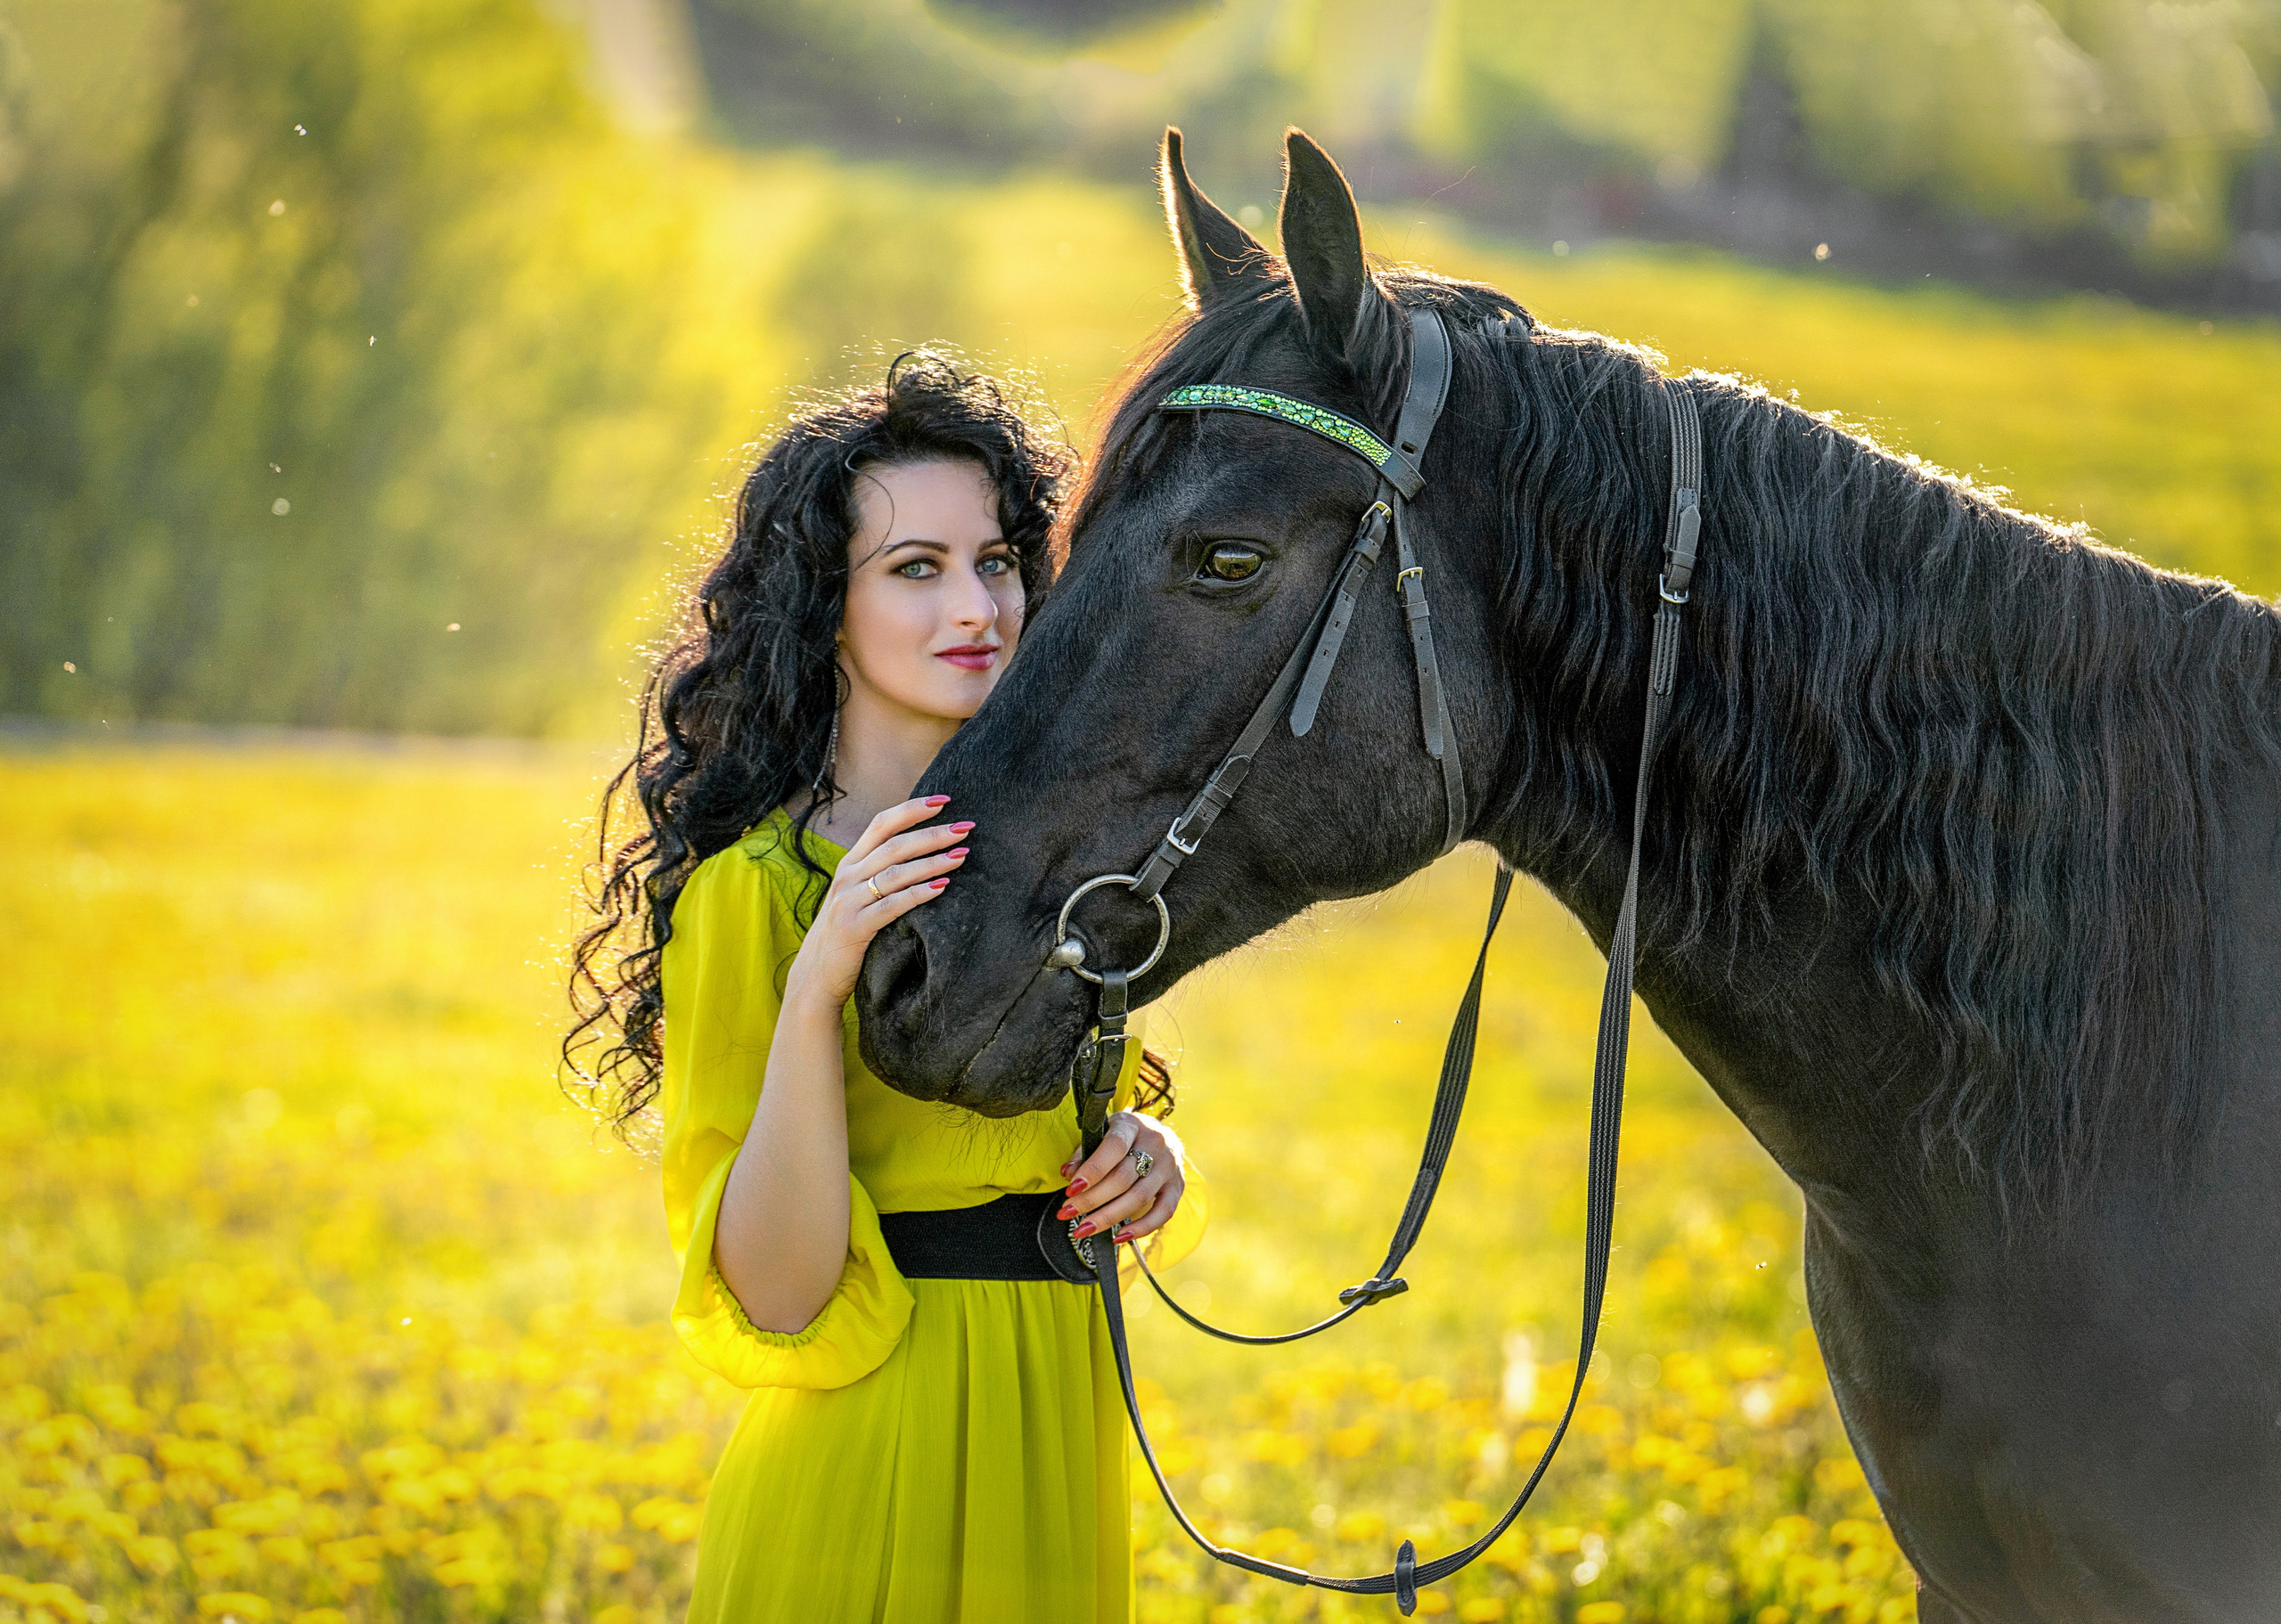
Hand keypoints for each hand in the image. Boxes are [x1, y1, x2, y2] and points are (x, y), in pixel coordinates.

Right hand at [784, 795, 969, 1009]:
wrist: (816, 974)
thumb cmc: (847, 932)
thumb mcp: (857, 894)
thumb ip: (879, 872)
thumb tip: (920, 851)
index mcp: (850, 863)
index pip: (882, 824)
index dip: (912, 809)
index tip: (944, 800)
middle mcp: (848, 876)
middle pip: (895, 844)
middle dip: (933, 833)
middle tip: (967, 828)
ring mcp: (848, 900)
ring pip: (897, 872)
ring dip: (933, 861)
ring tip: (962, 855)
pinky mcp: (854, 926)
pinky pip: (893, 905)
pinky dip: (920, 893)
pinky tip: (943, 886)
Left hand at [1058, 1111, 1186, 1243]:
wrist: (1160, 1135)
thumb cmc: (1123, 1137)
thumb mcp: (1103, 1133)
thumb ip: (1085, 1152)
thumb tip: (1068, 1174)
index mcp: (1132, 1125)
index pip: (1114, 1147)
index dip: (1092, 1170)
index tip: (1070, 1190)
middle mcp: (1156, 1143)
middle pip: (1123, 1178)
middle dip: (1091, 1199)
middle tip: (1067, 1213)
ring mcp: (1169, 1166)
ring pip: (1139, 1198)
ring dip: (1108, 1217)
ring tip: (1083, 1229)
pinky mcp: (1178, 1186)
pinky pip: (1163, 1212)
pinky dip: (1141, 1228)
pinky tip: (1118, 1237)